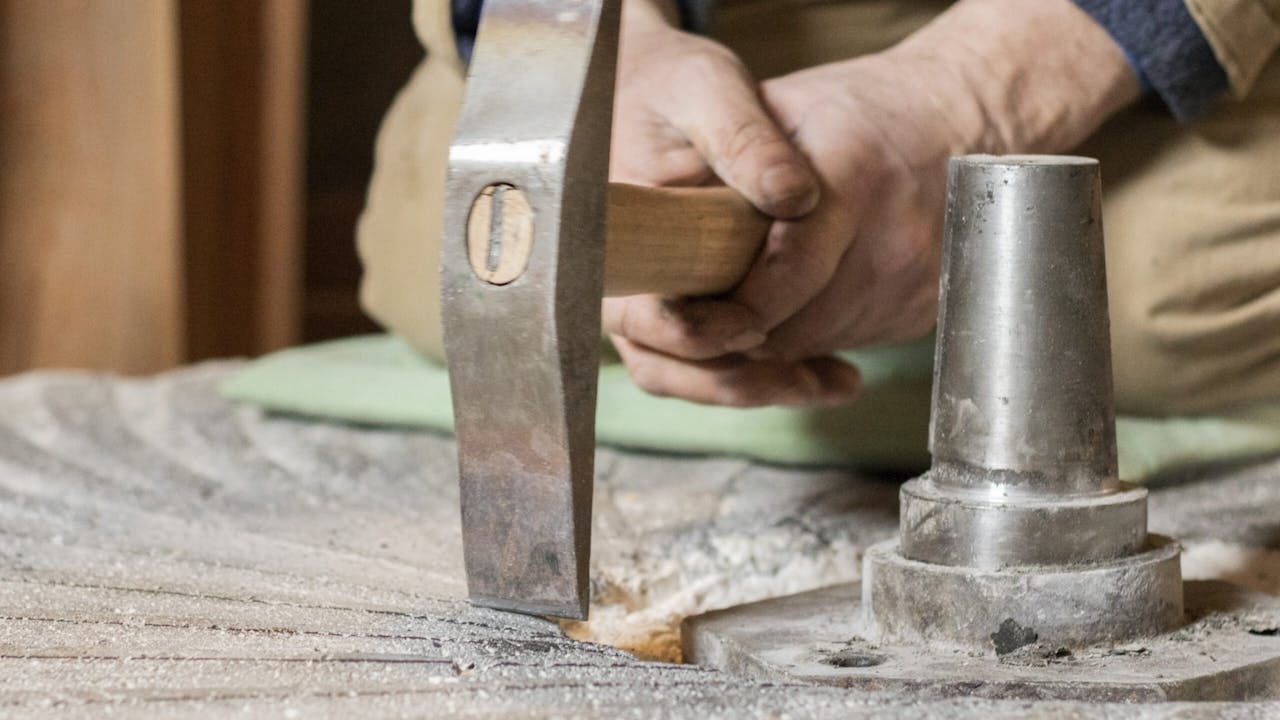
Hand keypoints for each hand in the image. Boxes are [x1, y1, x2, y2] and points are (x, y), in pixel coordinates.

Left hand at [605, 0, 1140, 406]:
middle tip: (697, 311)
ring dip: (769, 335)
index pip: (783, 276)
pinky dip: (809, 331)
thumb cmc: (855, 112)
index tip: (688, 314)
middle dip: (737, 329)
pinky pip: (845, 342)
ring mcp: (915, 282)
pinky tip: (798, 295)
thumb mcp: (783, 111)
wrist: (957, 122)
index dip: (730, 309)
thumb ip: (733, 170)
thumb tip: (675, 234)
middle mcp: (895, 239)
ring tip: (745, 296)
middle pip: (792, 326)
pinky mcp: (923, 310)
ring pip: (812, 345)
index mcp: (854, 180)